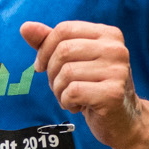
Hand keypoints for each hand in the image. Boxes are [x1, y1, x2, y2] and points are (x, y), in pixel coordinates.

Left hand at [20, 20, 148, 148]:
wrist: (123, 121)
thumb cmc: (94, 87)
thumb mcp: (73, 61)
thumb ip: (50, 43)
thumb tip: (25, 27)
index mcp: (108, 34)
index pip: (64, 29)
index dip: (45, 49)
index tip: (41, 67)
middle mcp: (116, 49)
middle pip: (63, 51)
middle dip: (51, 72)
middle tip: (59, 86)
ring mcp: (118, 71)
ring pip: (66, 73)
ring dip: (59, 90)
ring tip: (70, 97)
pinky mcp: (113, 93)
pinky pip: (72, 92)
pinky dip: (67, 102)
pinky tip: (78, 106)